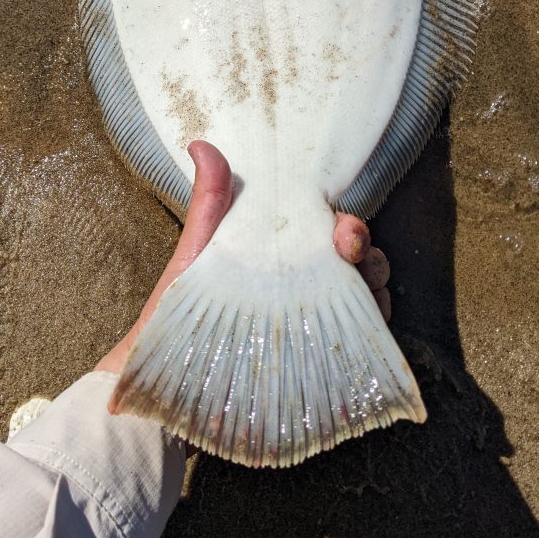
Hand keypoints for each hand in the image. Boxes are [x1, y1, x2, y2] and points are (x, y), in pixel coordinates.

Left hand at [96, 141, 390, 374]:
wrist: (163, 392)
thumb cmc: (173, 323)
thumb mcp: (194, 260)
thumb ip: (209, 208)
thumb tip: (201, 145)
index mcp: (278, 261)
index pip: (327, 236)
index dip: (346, 227)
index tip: (343, 229)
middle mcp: (301, 293)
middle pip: (356, 267)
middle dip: (367, 256)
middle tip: (355, 256)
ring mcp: (312, 331)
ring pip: (366, 304)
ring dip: (375, 294)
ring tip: (368, 296)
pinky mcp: (319, 372)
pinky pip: (360, 351)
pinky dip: (371, 339)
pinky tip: (363, 335)